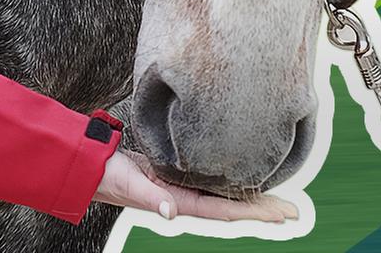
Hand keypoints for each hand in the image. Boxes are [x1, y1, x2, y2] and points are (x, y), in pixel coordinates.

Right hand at [93, 149, 298, 222]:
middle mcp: (183, 198)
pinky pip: (209, 182)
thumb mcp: (127, 183)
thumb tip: (170, 212)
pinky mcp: (173, 175)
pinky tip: (240, 179)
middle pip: (230, 206)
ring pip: (223, 195)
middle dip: (261, 209)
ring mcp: (179, 187)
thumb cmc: (105, 174)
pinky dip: (229, 182)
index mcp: (177, 202)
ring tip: (276, 198)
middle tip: (293, 211)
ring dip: (249, 198)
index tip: (280, 215)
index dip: (253, 213)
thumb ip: (148, 198)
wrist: (87, 165)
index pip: (223, 211)